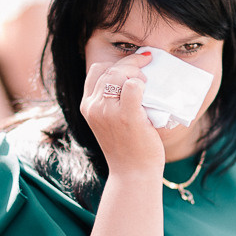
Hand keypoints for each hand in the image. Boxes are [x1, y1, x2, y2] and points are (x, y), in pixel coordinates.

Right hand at [79, 52, 163, 175]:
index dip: (115, 63)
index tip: (132, 65)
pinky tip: (148, 92)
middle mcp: (94, 107)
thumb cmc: (126, 148)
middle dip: (131, 63)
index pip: (96, 70)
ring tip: (147, 81)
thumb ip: (111, 102)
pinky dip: (142, 84)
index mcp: (87, 106)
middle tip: (146, 65)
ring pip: (120, 73)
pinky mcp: (127, 116)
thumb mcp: (109, 122)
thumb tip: (131, 78)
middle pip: (110, 69)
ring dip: (137, 71)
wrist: (132, 173)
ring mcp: (108, 111)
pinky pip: (133, 86)